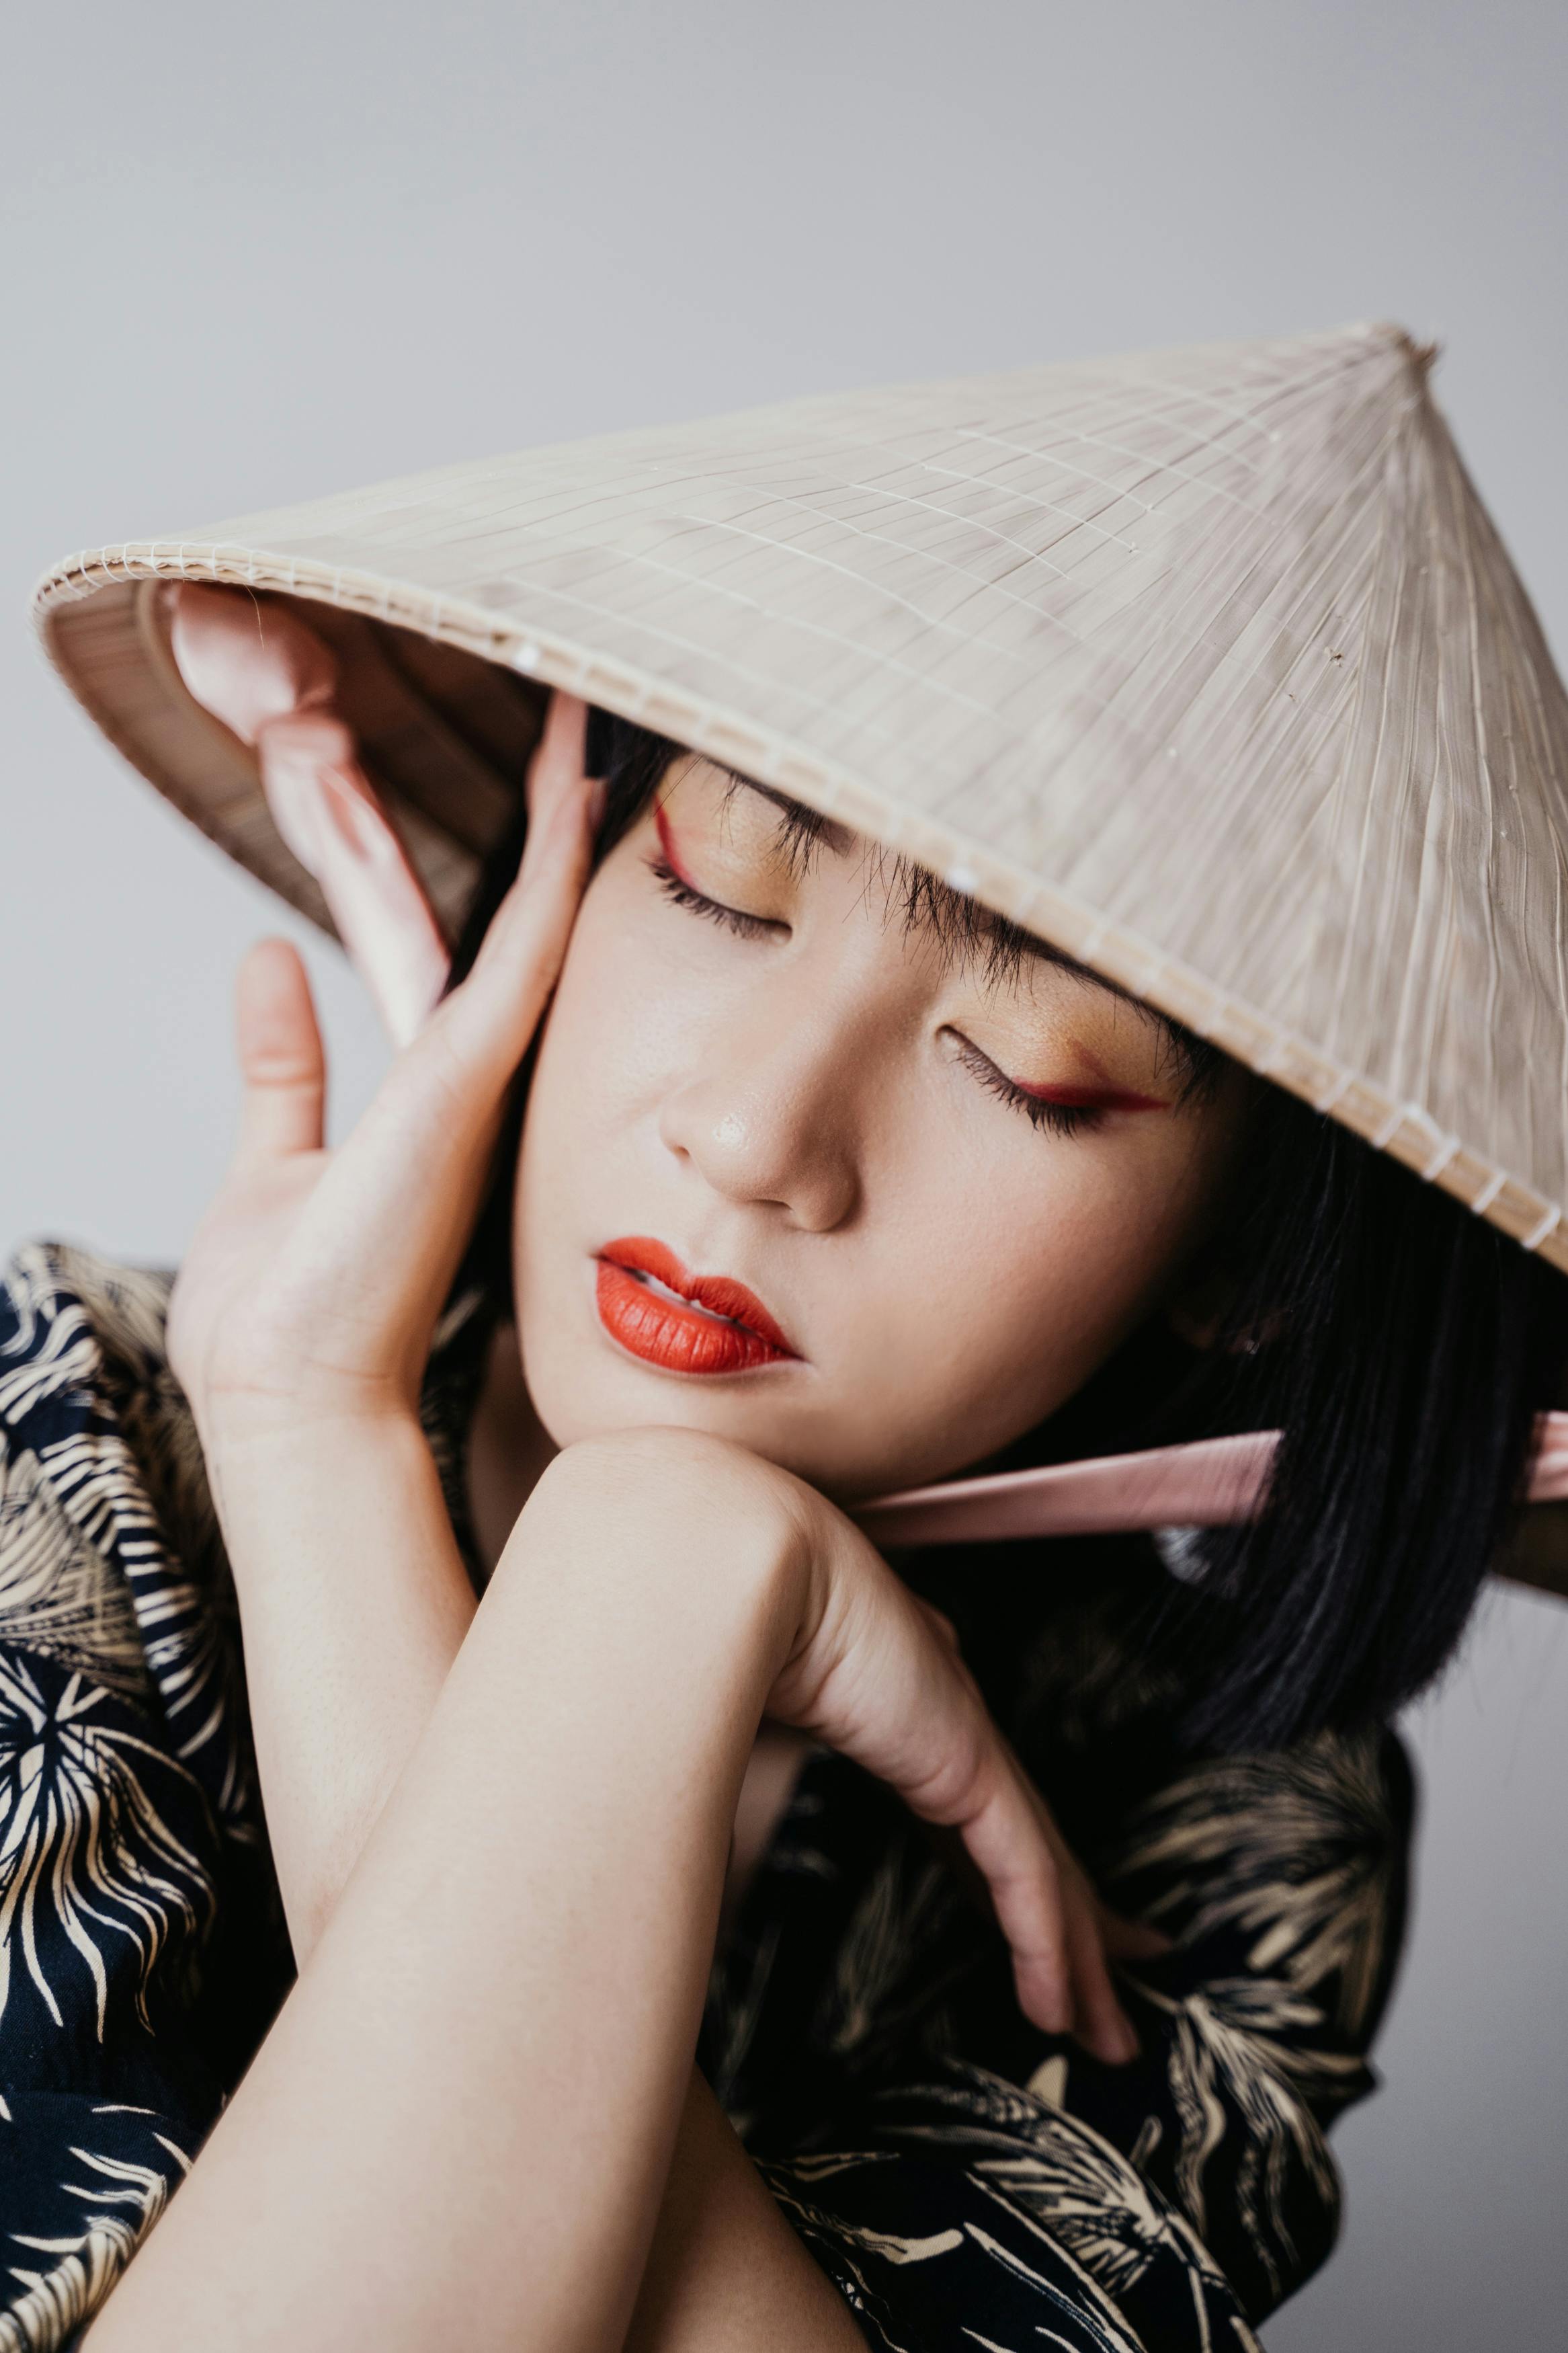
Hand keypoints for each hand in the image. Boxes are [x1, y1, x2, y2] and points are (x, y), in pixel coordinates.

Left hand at [166, 687, 597, 1457]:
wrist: (290, 1388)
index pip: (433, 939)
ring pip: (523, 907)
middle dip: (494, 805)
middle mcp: (462, 1072)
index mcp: (420, 1088)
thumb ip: (284, 1064)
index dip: (419, 844)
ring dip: (544, 800)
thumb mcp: (269, 1158)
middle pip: (477, 908)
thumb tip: (266, 959)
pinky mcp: (469, 1074)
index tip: (437, 761)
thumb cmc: (286, 1308)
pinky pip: (527, 939)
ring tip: (568, 699)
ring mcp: (474, 1071)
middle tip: (515, 707)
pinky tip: (579, 772)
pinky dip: (554, 855)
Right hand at [534, 1428, 1162, 2062]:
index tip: (1034, 1915)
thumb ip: (717, 1768)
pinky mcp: (965, 1763)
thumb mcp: (712, 1715)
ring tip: (1109, 2034)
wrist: (711, 1559)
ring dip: (1079, 1960)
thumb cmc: (686, 1618)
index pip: (966, 1805)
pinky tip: (1061, 2010)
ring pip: (1041, 1874)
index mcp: (890, 1703)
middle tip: (1129, 1964)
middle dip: (1080, 1916)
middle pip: (1026, 1840)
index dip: (1004, 1866)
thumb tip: (666, 1831)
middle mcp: (940, 1718)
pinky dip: (1046, 1948)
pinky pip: (1024, 1877)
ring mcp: (960, 1740)